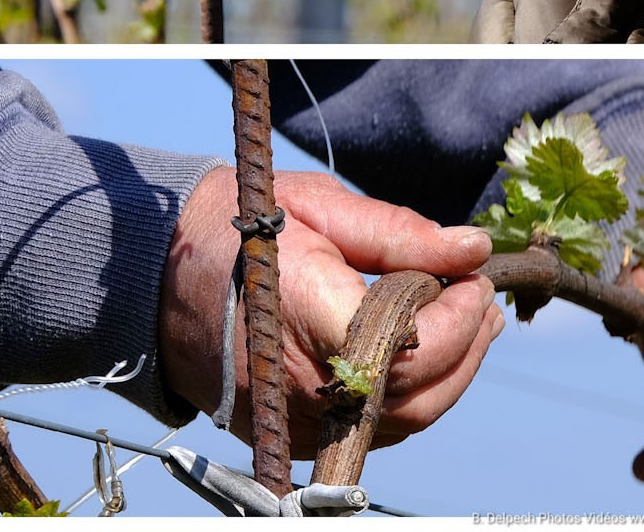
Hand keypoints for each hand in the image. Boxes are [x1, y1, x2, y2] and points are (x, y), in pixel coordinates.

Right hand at [159, 167, 501, 458]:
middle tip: (483, 296)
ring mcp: (296, 419)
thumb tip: (473, 247)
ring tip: (472, 323)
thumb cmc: (243, 230)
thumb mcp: (322, 208)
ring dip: (450, 374)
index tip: (476, 274)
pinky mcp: (292, 435)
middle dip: (466, 345)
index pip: (411, 341)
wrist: (160, 279)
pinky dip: (411, 396)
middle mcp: (304, 383)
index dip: (458, 315)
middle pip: (416, 392)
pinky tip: (427, 353)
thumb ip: (400, 232)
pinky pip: (371, 429)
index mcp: (311, 314)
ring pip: (401, 420)